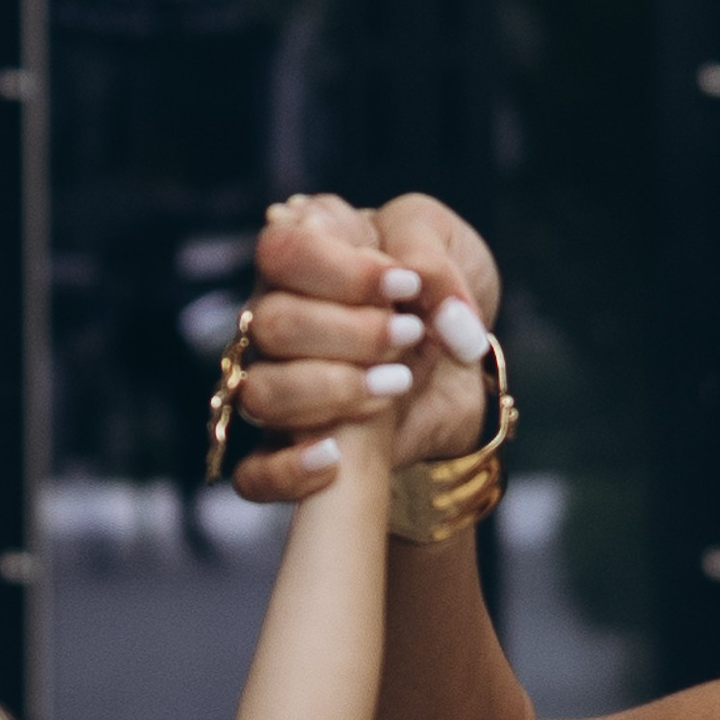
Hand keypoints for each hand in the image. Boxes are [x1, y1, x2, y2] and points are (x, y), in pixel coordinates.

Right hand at [227, 191, 501, 504]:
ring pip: (262, 392)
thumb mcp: (450, 246)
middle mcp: (276, 315)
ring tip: (396, 383)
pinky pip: (253, 473)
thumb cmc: (443, 296)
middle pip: (272, 324)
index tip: (404, 285)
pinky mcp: (287, 448)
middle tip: (409, 333)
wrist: (466, 375)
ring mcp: (275, 382)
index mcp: (304, 254)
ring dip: (333, 390)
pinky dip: (289, 470)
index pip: (282, 253)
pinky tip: (334, 459)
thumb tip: (417, 284)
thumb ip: (429, 253)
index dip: (340, 271)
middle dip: (350, 334)